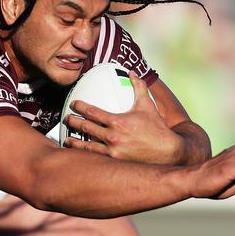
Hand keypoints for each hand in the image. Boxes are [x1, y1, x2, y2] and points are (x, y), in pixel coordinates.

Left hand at [64, 73, 182, 161]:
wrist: (168, 152)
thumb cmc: (157, 128)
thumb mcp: (147, 105)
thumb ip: (138, 87)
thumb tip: (132, 72)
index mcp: (118, 122)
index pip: (92, 112)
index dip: (80, 107)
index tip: (74, 104)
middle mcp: (113, 137)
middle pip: (86, 128)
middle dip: (73, 122)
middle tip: (66, 118)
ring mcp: (113, 151)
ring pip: (87, 146)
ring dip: (74, 141)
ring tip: (67, 138)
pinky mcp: (115, 162)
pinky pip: (96, 158)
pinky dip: (86, 155)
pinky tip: (79, 154)